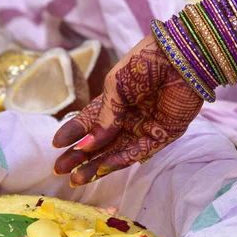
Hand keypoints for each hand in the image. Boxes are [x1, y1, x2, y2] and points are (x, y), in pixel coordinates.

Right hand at [52, 35, 203, 186]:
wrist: (180, 57)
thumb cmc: (145, 63)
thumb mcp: (115, 85)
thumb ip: (104, 116)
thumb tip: (87, 145)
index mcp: (116, 99)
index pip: (90, 120)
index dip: (73, 132)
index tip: (56, 145)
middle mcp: (129, 116)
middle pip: (101, 142)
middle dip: (79, 157)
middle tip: (59, 170)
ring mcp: (145, 127)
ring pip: (116, 152)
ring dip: (96, 166)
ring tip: (75, 179)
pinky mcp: (163, 135)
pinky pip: (138, 153)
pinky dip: (118, 161)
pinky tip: (100, 168)